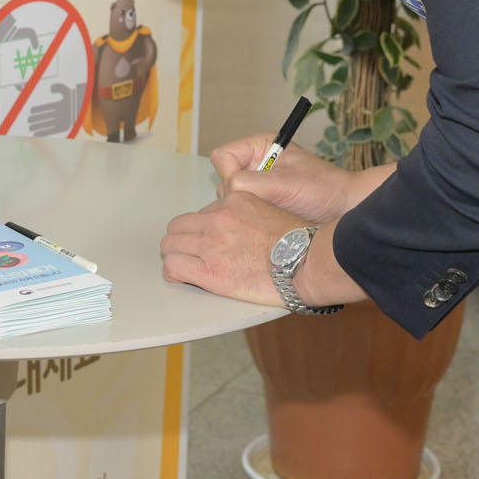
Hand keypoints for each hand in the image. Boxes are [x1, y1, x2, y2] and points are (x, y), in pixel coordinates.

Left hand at [160, 191, 307, 307]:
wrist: (307, 263)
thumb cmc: (297, 243)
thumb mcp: (269, 210)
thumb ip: (246, 213)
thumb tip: (236, 226)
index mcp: (233, 201)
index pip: (201, 212)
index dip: (202, 229)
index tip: (208, 240)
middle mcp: (219, 219)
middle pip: (179, 226)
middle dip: (182, 240)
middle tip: (190, 253)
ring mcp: (213, 245)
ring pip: (170, 245)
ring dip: (175, 255)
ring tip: (183, 266)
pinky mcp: (211, 272)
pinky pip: (174, 267)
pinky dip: (174, 273)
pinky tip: (181, 277)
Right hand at [207, 136, 372, 223]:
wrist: (345, 209)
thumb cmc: (322, 189)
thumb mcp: (284, 183)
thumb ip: (250, 183)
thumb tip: (226, 192)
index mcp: (259, 147)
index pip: (222, 156)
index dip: (230, 173)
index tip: (250, 187)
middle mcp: (255, 165)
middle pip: (223, 179)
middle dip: (239, 195)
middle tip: (266, 203)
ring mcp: (257, 186)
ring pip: (229, 200)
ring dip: (246, 209)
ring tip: (273, 213)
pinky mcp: (261, 206)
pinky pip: (241, 213)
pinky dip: (251, 220)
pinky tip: (271, 222)